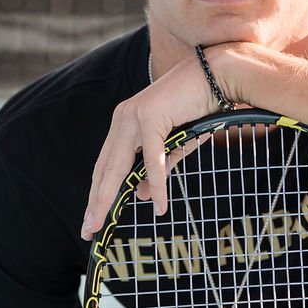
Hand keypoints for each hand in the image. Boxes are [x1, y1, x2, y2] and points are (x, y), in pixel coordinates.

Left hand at [80, 51, 232, 237]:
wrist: (219, 76)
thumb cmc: (200, 110)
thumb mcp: (175, 148)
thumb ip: (156, 171)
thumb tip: (142, 197)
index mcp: (124, 124)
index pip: (105, 165)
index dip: (98, 193)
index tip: (92, 218)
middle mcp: (123, 118)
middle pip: (104, 169)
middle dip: (95, 202)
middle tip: (88, 230)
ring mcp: (134, 116)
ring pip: (118, 166)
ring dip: (109, 198)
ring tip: (102, 223)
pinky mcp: (151, 116)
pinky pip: (152, 159)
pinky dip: (157, 184)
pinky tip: (159, 206)